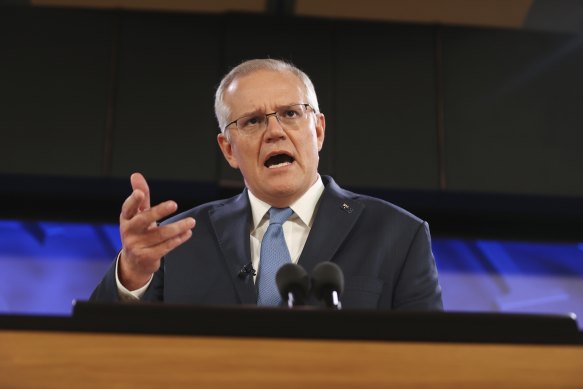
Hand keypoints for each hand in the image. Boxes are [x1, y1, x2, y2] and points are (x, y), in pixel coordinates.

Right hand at [118, 172, 194, 289]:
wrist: (134, 262)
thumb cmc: (139, 232)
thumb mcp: (138, 214)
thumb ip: (141, 195)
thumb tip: (136, 174)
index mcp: (126, 218)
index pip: (128, 208)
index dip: (133, 200)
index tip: (140, 193)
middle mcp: (129, 231)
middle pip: (144, 220)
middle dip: (159, 211)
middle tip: (174, 204)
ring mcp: (136, 245)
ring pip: (160, 234)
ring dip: (178, 227)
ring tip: (191, 222)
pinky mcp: (146, 257)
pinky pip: (165, 247)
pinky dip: (178, 239)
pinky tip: (187, 233)